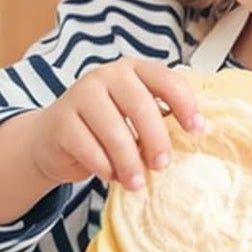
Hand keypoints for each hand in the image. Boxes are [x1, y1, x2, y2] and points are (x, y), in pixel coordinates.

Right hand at [26, 58, 202, 191]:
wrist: (55, 137)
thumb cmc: (106, 125)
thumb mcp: (137, 115)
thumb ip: (162, 116)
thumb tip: (194, 135)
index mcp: (134, 70)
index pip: (166, 80)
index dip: (185, 105)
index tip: (196, 131)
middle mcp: (107, 76)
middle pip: (141, 107)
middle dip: (156, 140)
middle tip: (162, 165)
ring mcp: (80, 95)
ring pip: (114, 131)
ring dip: (130, 162)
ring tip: (137, 181)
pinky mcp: (60, 120)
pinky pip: (89, 148)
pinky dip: (104, 166)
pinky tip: (111, 175)